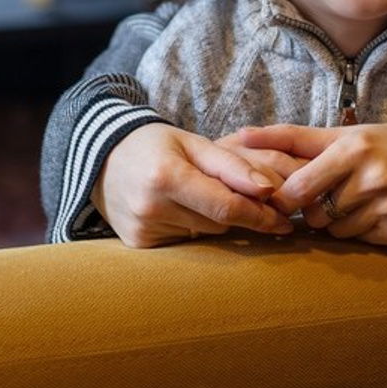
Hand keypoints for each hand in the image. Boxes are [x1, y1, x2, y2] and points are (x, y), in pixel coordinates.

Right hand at [93, 122, 295, 247]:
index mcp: (166, 177)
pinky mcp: (137, 244)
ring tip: (205, 198)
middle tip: (251, 202)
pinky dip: (192, 229)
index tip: (284, 220)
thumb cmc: (154, 144)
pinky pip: (184, 243)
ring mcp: (141, 230)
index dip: (260, 215)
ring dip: (215, 221)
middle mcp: (150, 207)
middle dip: (239, 214)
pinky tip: (182, 210)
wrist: (102, 156)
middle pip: (217, 223)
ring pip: (204, 235)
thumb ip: (232, 165)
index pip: (225, 206)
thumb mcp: (193, 143)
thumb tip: (269, 189)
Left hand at [230, 123, 386, 245]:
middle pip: (315, 214)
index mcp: (354, 150)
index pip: (300, 187)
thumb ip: (292, 137)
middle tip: (320, 198)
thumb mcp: (345, 133)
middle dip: (311, 210)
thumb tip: (240, 134)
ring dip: (333, 222)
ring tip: (350, 202)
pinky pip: (359, 242)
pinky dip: (357, 231)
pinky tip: (371, 212)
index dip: (284, 196)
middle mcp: (372, 180)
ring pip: (335, 232)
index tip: (280, 195)